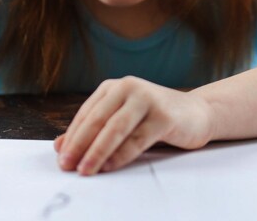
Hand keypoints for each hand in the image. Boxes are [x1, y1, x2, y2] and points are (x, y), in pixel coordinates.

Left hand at [54, 76, 213, 175]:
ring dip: (98, 152)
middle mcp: (129, 87)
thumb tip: (60, 146)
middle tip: (68, 165)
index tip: (62, 158)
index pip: (87, 113)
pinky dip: (121, 155)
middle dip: (80, 145)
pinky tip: (110, 166)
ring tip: (86, 169)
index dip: (72, 137)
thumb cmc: (154, 119)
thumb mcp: (121, 120)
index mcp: (114, 87)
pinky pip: (137, 139)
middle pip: (98, 119)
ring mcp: (148, 99)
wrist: (196, 113)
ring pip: (116, 129)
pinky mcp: (164, 115)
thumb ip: (93, 130)